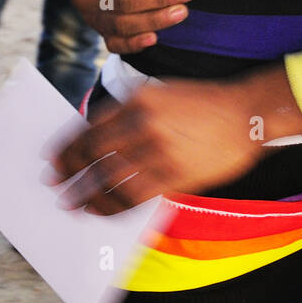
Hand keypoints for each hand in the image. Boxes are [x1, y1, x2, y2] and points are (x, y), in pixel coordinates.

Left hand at [48, 76, 278, 213]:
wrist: (248, 114)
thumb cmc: (205, 103)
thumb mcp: (163, 92)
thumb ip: (131, 111)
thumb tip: (97, 138)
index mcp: (140, 99)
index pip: (91, 128)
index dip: (67, 148)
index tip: (54, 160)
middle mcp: (146, 124)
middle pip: (94, 155)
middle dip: (69, 173)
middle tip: (55, 185)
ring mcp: (161, 152)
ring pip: (110, 179)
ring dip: (86, 195)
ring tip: (74, 204)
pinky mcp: (176, 175)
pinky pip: (134, 196)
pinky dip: (113, 206)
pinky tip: (103, 209)